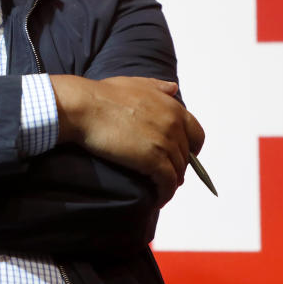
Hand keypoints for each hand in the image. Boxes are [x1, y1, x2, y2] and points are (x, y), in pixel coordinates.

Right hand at [51, 75, 204, 205]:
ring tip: (160, 189)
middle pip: (186, 156)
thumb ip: (157, 87)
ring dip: (171, 183)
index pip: (197, 134)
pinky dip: (165, 194)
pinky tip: (158, 200)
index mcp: (172, 107)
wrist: (85, 107)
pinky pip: (168, 184)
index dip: (192, 149)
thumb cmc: (103, 95)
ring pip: (178, 171)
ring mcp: (165, 142)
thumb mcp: (135, 83)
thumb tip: (173, 88)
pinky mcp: (153, 160)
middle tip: (165, 176)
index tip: (183, 157)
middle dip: (178, 167)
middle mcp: (174, 124)